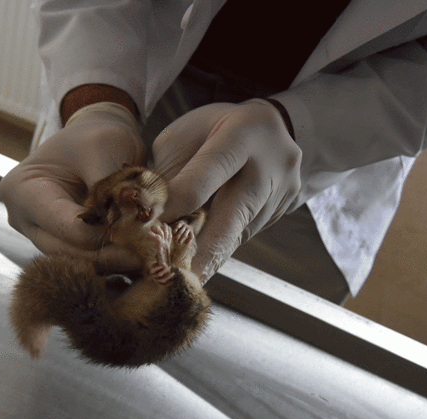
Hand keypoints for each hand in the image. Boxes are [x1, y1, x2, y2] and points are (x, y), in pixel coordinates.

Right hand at [0, 102, 144, 266]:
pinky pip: (88, 259)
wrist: (95, 138)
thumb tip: (135, 225)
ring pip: (80, 260)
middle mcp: (25, 219)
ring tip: (150, 255)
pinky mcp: (62, 244)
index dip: (104, 234)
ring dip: (115, 260)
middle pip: (68, 251)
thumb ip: (112, 188)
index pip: (65, 226)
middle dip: (110, 254)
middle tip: (150, 255)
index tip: (143, 235)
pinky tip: (143, 254)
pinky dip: (114, 257)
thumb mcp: (103, 150)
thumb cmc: (95, 136)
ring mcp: (42, 235)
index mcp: (23, 191)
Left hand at [152, 99, 301, 282]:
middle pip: (229, 221)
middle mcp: (268, 167)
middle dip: (197, 256)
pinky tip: (197, 260)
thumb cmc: (216, 128)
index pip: (203, 180)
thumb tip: (148, 215)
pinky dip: (217, 249)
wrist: (273, 128)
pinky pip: (243, 237)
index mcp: (241, 136)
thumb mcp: (186, 135)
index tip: (147, 228)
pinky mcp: (280, 214)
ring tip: (176, 275)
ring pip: (236, 237)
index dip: (173, 208)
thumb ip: (171, 172)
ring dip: (204, 258)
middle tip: (171, 282)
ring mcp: (280, 194)